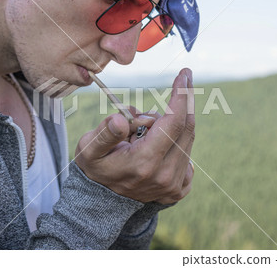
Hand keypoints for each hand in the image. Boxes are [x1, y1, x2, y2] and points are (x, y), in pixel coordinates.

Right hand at [75, 68, 194, 204]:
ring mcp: (174, 185)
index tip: (185, 73)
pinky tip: (156, 146)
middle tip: (169, 92)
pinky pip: (187, 155)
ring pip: (187, 139)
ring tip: (144, 133)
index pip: (173, 122)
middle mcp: (165, 175)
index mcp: (145, 162)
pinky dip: (175, 143)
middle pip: (186, 128)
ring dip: (171, 126)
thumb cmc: (96, 169)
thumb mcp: (89, 149)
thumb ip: (105, 133)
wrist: (102, 202)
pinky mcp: (179, 189)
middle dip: (180, 104)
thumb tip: (121, 119)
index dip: (181, 95)